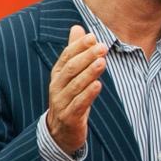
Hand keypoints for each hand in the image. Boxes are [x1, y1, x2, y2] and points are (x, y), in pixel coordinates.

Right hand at [47, 26, 106, 154]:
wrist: (60, 132)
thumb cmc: (69, 98)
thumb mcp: (70, 75)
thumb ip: (74, 52)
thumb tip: (78, 27)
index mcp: (58, 74)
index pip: (67, 56)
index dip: (79, 46)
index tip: (93, 36)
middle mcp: (57, 86)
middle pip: (71, 68)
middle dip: (87, 56)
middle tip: (103, 46)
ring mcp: (61, 102)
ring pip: (75, 85)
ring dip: (89, 73)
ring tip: (102, 62)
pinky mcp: (69, 117)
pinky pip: (79, 104)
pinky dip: (88, 94)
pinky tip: (98, 85)